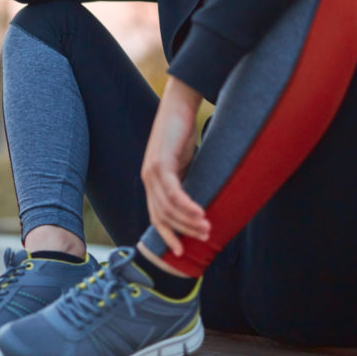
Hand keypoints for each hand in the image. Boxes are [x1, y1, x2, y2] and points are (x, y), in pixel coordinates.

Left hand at [141, 76, 210, 256]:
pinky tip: (200, 214)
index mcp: (152, 181)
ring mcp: (151, 171)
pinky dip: (186, 205)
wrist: (178, 104)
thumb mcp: (186, 163)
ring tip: (208, 229)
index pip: (157, 216)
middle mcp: (148, 178)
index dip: (167, 235)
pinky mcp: (160, 162)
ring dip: (188, 221)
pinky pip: (173, 192)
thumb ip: (189, 181)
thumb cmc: (184, 132)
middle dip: (183, 231)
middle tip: (206, 239)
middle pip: (162, 216)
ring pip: (168, 207)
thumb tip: (205, 202)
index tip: (181, 251)